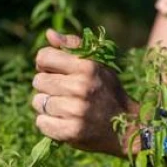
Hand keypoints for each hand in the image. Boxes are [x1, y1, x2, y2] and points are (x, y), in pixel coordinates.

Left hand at [31, 29, 138, 156]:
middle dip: (47, 86)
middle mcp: (81, 87)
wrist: (128, 128)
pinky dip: (48, 123)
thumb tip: (49, 34)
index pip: (44, 57)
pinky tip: (63, 121)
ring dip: (47, 106)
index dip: (44, 64)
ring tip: (64, 107)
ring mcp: (75, 111)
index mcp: (87, 67)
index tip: (54, 71)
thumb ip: (73, 46)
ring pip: (38, 102)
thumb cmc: (109, 92)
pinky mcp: (71, 132)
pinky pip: (41, 123)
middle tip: (64, 92)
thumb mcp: (98, 64)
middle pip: (38, 81)